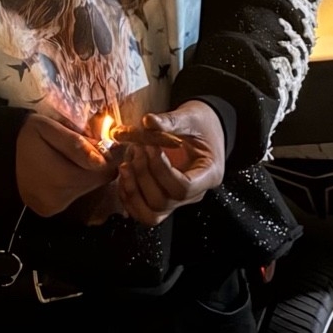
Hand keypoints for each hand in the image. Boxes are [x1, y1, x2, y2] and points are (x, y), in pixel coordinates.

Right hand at [16, 110, 115, 216]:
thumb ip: (75, 143)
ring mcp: (54, 208)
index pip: (104, 170)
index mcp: (62, 178)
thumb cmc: (27, 138)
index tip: (90, 143)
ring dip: (83, 173)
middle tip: (75, 149)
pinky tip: (59, 171)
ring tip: (65, 159)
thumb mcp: (48, 128)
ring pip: (87, 188)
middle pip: (97, 181)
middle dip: (92, 164)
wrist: (1, 155)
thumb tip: (100, 161)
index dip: (103, 154)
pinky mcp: (50, 210)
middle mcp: (59, 199)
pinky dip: (72, 183)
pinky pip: (74, 195)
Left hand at [113, 101, 225, 226]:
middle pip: (164, 202)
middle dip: (143, 177)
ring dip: (132, 191)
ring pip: (151, 214)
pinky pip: (142, 211)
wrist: (203, 130)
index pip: (183, 188)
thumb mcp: (191, 117)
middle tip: (136, 149)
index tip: (151, 147)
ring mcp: (177, 200)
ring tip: (125, 165)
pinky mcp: (163, 200)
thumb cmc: (201, 124)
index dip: (161, 170)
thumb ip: (170, 121)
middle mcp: (194, 194)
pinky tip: (124, 174)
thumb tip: (148, 121)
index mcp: (208, 174)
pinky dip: (128, 197)